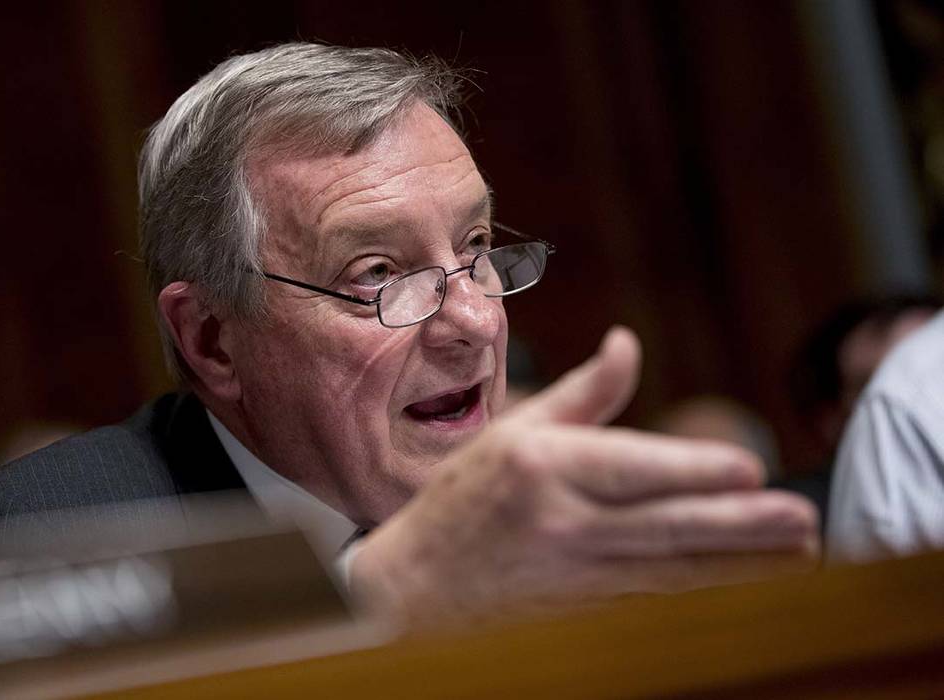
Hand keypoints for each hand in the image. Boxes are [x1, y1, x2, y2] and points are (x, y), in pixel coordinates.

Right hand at [351, 326, 818, 625]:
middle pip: (666, 526)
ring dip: (742, 563)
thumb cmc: (464, 499)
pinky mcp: (588, 607)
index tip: (750, 470)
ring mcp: (578, 573)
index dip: (695, 472)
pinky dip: (708, 588)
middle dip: (741, 526)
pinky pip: (659, 594)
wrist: (416, 588)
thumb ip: (583, 392)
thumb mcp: (515, 432)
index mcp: (544, 467)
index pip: (631, 469)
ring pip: (674, 569)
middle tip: (801, 520)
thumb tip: (628, 342)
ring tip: (798, 554)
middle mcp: (564, 523)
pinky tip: (745, 580)